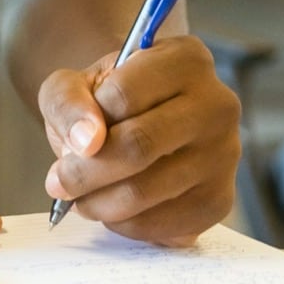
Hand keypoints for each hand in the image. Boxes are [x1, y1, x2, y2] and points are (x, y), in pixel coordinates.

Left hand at [40, 35, 240, 244]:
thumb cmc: (102, 99)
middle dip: (85, 172)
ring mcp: (225, 154)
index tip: (69, 138)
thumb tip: (87, 142)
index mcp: (185, 59)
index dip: (86, 122)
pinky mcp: (220, 199)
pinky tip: (110, 208)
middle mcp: (218, 104)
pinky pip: (167, 224)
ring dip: (99, 202)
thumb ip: (68, 102)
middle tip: (58, 183)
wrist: (133, 122)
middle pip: (139, 146)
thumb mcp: (71, 85)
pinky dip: (126, 224)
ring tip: (79, 196)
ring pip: (150, 189)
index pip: (124, 95)